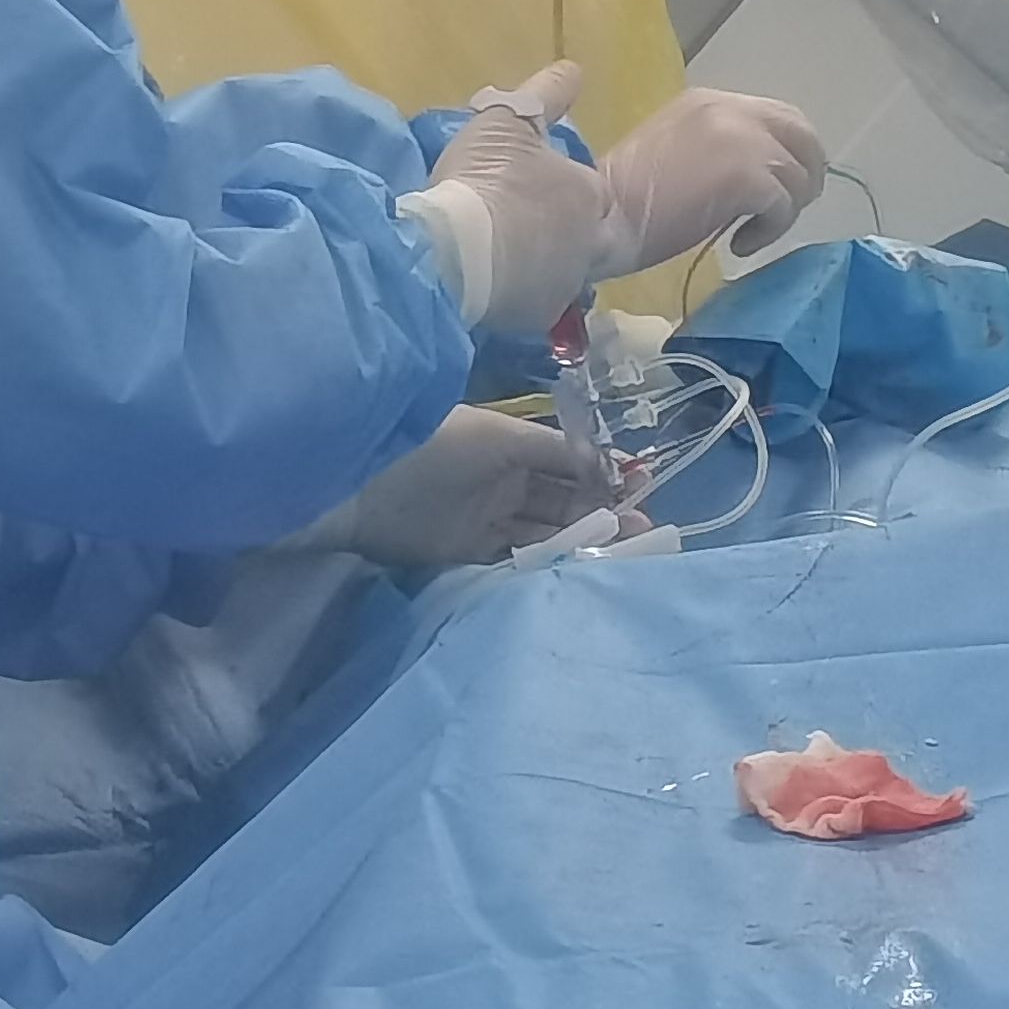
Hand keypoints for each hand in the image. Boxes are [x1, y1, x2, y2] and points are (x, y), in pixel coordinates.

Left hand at [311, 406, 619, 570]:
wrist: (363, 484)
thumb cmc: (437, 446)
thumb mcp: (499, 437)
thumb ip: (553, 450)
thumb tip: (606, 462)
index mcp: (513, 447)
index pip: (569, 463)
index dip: (604, 476)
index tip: (643, 490)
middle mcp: (503, 483)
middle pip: (562, 501)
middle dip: (603, 514)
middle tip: (645, 532)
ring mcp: (485, 520)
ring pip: (545, 532)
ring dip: (582, 541)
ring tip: (624, 554)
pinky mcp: (465, 554)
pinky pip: (514, 560)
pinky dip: (544, 564)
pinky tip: (576, 571)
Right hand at [401, 62, 618, 331]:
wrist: (451, 253)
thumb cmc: (481, 181)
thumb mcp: (505, 120)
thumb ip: (543, 94)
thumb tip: (574, 69)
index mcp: (586, 194)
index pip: (591, 192)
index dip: (565, 190)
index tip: (537, 189)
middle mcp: (590, 243)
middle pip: (592, 238)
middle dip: (570, 234)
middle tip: (530, 228)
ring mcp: (565, 284)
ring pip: (566, 273)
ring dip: (545, 265)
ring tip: (506, 258)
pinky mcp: (538, 317)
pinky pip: (537, 304)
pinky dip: (521, 295)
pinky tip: (493, 287)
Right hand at [596, 87, 827, 272]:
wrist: (598, 216)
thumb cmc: (619, 197)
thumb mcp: (673, 152)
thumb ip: (715, 149)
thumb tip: (753, 178)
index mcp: (710, 101)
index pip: (776, 117)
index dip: (786, 154)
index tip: (773, 189)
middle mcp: (731, 109)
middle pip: (802, 135)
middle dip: (804, 176)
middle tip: (784, 211)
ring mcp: (742, 140)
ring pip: (797, 175)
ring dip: (783, 211)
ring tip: (748, 233)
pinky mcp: (746, 176)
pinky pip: (784, 205)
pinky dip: (769, 231)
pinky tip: (738, 244)